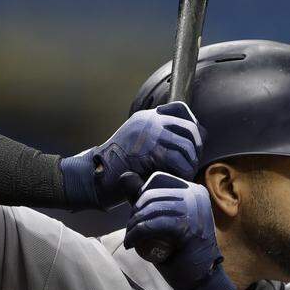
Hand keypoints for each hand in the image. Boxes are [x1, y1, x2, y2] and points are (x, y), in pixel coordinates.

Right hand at [59, 102, 202, 210]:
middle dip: (195, 148)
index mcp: (146, 117)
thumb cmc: (117, 167)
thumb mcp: (137, 144)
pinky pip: (179, 161)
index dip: (193, 128)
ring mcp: (150, 134)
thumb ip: (158, 138)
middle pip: (190, 128)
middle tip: (190, 164)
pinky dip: (183, 172)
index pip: (180, 110)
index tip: (193, 145)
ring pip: (187, 146)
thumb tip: (191, 138)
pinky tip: (179, 179)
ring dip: (190, 163)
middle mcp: (150, 121)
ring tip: (185, 174)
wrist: (94, 176)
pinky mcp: (151, 151)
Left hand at [124, 172, 235, 289]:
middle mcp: (196, 196)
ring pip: (151, 210)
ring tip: (130, 238)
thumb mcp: (162, 220)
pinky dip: (137, 234)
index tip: (135, 220)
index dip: (139, 201)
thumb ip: (146, 200)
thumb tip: (125, 176)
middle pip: (152, 197)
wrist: (199, 279)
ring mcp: (195, 211)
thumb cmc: (180, 251)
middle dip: (134, 214)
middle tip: (131, 231)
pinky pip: (154, 224)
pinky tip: (131, 243)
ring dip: (133, 226)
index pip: (156, 187)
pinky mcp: (189, 227)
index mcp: (193, 190)